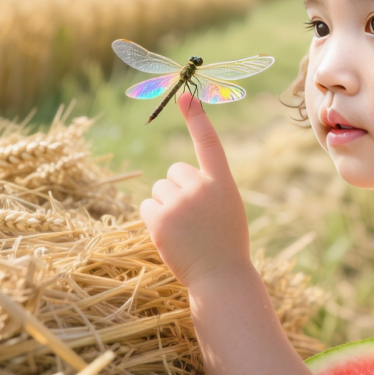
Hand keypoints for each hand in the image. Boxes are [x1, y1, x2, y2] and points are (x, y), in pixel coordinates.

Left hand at [139, 92, 251, 287]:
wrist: (220, 277)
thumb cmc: (225, 243)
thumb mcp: (226, 207)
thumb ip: (207, 187)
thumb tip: (174, 177)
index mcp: (222, 182)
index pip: (209, 143)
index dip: (197, 118)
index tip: (186, 97)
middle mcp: (201, 187)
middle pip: (174, 172)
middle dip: (177, 190)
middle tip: (192, 218)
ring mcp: (180, 203)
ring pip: (158, 189)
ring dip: (165, 206)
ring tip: (184, 230)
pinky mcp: (160, 219)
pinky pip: (147, 205)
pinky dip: (153, 219)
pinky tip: (170, 236)